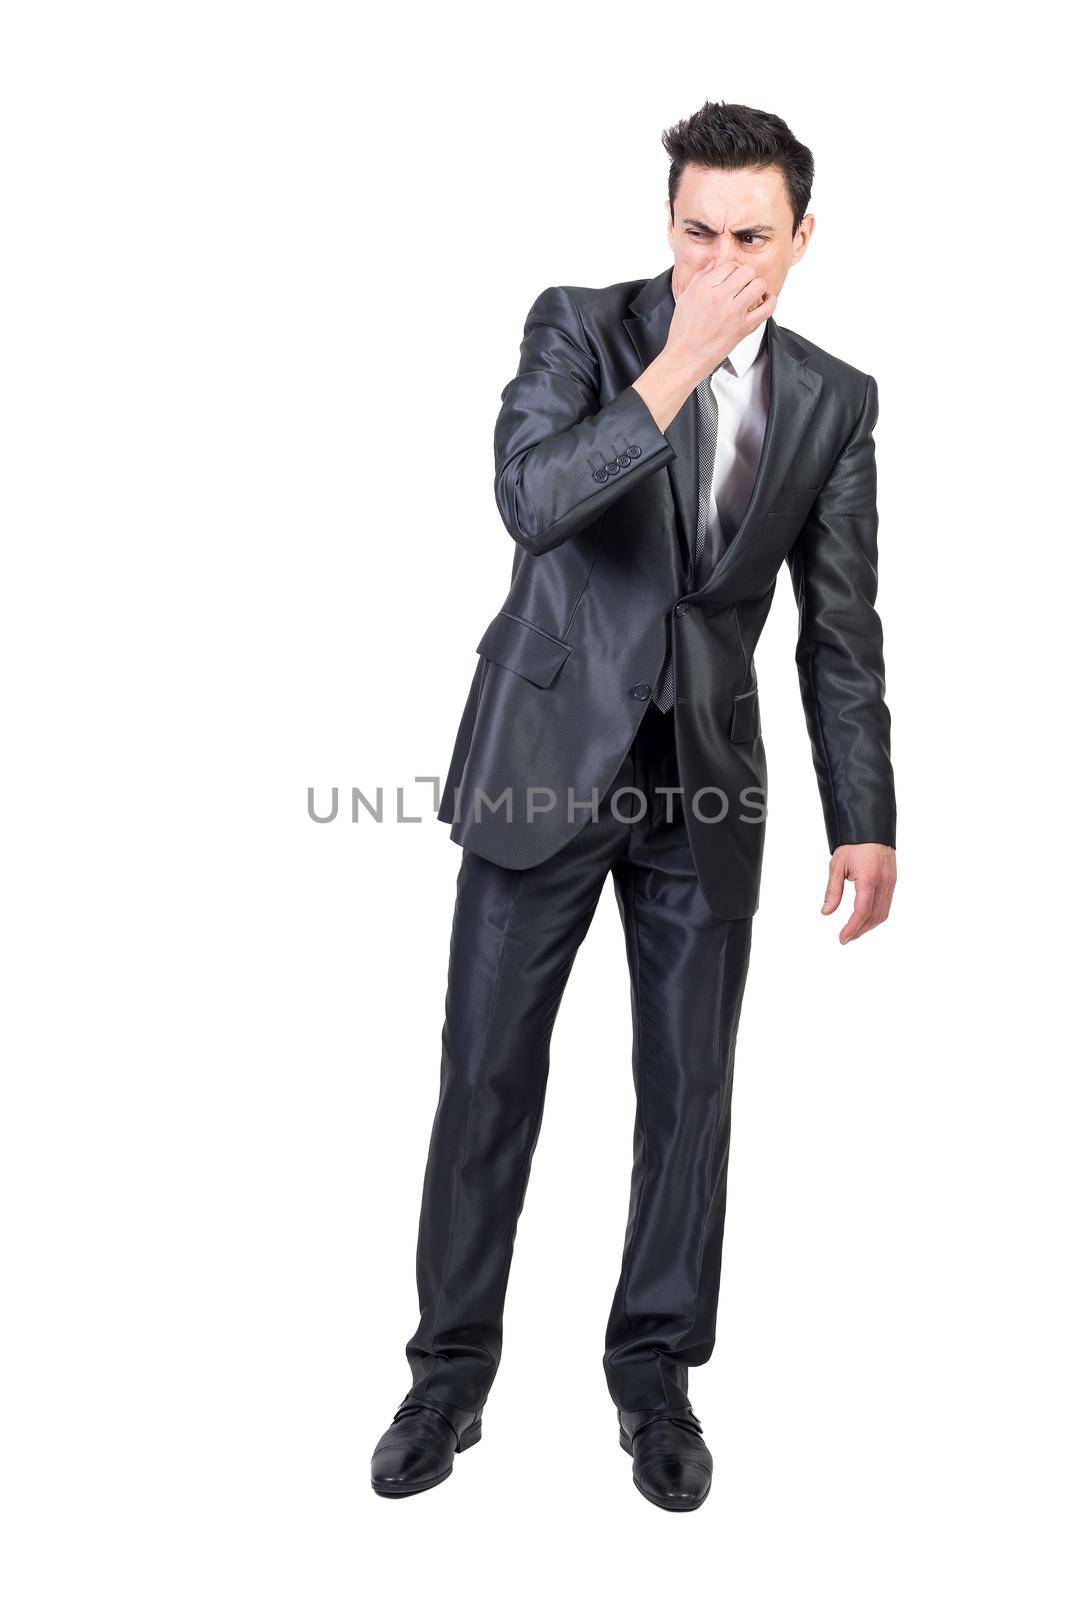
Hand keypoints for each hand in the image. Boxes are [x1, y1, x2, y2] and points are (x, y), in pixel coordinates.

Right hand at [664, 259, 776, 381]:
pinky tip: (766, 300)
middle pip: (746, 271)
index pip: (729, 265)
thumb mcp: (686, 297)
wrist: (685, 357)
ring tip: (752, 293)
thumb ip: (700, 276)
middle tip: (742, 285)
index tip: (731, 279)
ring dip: (758, 287)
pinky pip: (767, 308)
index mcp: (704, 287)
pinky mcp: (743, 327)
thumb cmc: (684, 330)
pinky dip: (771, 301)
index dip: (732, 270)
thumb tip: (714, 261)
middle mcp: (720, 297)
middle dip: (746, 276)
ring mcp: (733, 312)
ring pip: (758, 285)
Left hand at [821, 843, 896, 944]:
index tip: (842, 938)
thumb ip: (833, 890)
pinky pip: (887, 904)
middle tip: (846, 938)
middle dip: (860, 930)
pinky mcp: (892, 881)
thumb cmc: (853, 845)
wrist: (871, 828)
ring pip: (883, 913)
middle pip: (875, 916)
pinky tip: (865, 919)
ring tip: (854, 931)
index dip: (853, 927)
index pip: (862, 911)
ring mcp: (891, 882)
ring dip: (869, 925)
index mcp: (869, 878)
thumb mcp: (837, 866)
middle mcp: (884, 883)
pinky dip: (876, 915)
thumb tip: (826, 912)